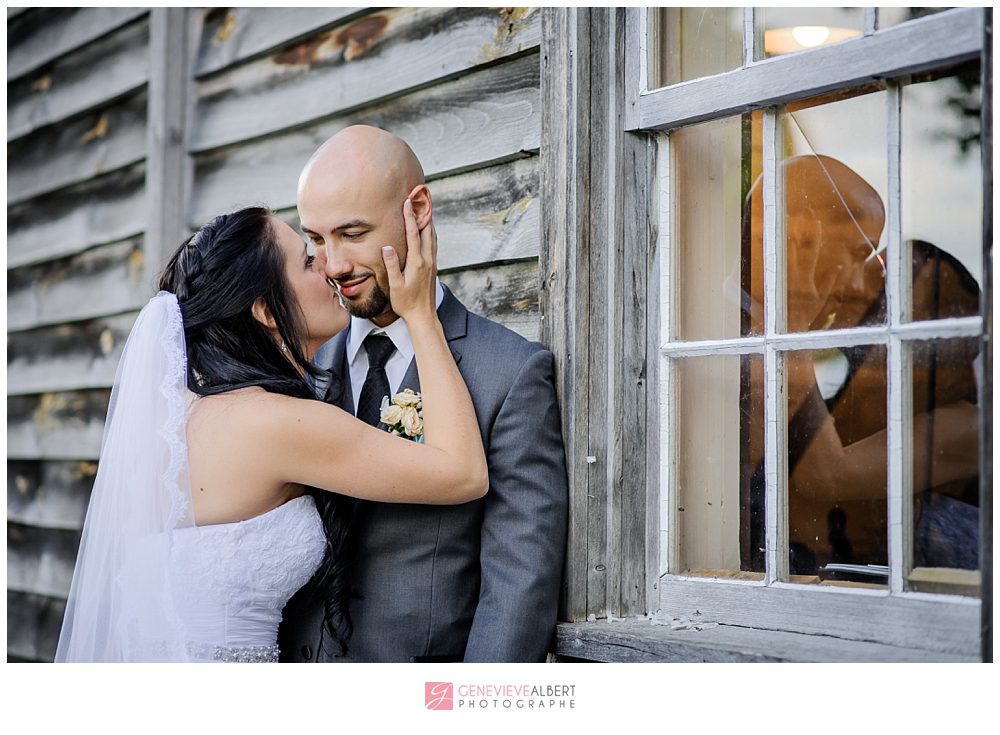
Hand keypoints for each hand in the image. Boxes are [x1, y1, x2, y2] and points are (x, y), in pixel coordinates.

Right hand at [382, 198, 437, 321]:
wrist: (423, 316)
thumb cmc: (406, 303)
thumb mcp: (395, 285)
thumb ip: (392, 265)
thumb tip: (387, 247)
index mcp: (417, 262)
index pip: (414, 234)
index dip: (410, 217)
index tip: (407, 202)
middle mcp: (428, 260)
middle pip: (427, 230)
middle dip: (423, 213)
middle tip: (420, 197)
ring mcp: (432, 263)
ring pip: (433, 236)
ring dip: (428, 221)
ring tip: (425, 207)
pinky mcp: (433, 266)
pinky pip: (433, 244)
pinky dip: (430, 232)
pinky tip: (428, 229)